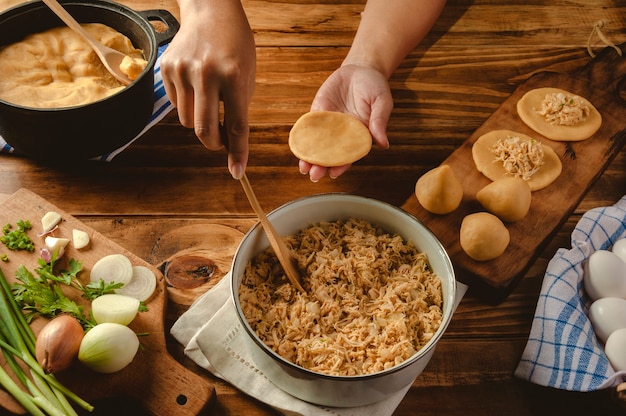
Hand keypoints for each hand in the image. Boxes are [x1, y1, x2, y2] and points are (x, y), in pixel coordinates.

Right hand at [161, 0, 255, 178]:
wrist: (210, 10)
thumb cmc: (235, 44)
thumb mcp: (246, 74)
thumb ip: (239, 107)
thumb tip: (230, 142)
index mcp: (232, 75)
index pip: (236, 124)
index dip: (238, 152)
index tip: (237, 171)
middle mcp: (205, 73)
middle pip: (204, 130)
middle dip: (214, 143)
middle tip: (220, 143)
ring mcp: (182, 70)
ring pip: (187, 121)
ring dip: (199, 122)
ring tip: (209, 102)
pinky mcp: (166, 68)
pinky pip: (175, 104)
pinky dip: (187, 105)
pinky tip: (195, 86)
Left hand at [300, 63, 392, 181]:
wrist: (361, 68)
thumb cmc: (375, 87)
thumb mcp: (382, 102)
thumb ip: (379, 121)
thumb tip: (383, 143)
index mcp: (359, 135)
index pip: (349, 155)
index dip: (341, 165)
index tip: (334, 173)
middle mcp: (342, 133)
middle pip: (330, 154)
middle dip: (321, 166)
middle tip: (314, 176)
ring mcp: (329, 124)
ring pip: (317, 144)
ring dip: (309, 156)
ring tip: (303, 167)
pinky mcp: (318, 112)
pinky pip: (309, 127)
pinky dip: (303, 136)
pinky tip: (297, 145)